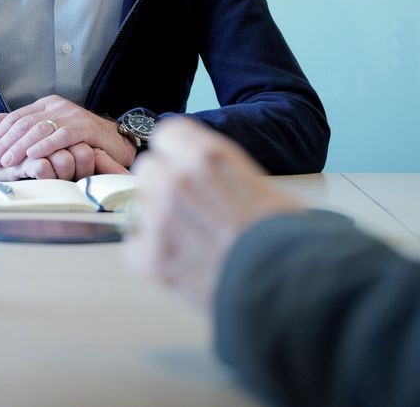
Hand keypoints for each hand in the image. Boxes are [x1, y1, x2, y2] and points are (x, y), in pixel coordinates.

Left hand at [0, 95, 134, 172]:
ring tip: (7, 161)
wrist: (116, 143)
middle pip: (24, 123)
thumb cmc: (81, 141)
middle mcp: (57, 106)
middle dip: (5, 143)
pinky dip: (45, 145)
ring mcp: (72, 114)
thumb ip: (24, 126)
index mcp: (46, 104)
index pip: (16, 118)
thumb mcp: (49, 131)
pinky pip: (62, 135)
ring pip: (39, 129)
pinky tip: (33, 155)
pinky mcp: (85, 126)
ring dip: (20, 146)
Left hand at [123, 118, 302, 308]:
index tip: (180, 162)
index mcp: (208, 156)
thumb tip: (215, 179)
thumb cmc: (283, 240)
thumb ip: (225, 173)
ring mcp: (159, 219)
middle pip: (148, 168)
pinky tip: (180, 260)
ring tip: (190, 238)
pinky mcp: (149, 257)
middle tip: (187, 206)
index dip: (175, 151)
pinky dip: (151, 254)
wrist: (285, 287)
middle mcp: (177, 181)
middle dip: (162, 183)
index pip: (167, 133)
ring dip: (157, 218)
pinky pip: (134, 245)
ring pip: (139, 206)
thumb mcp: (260, 185)